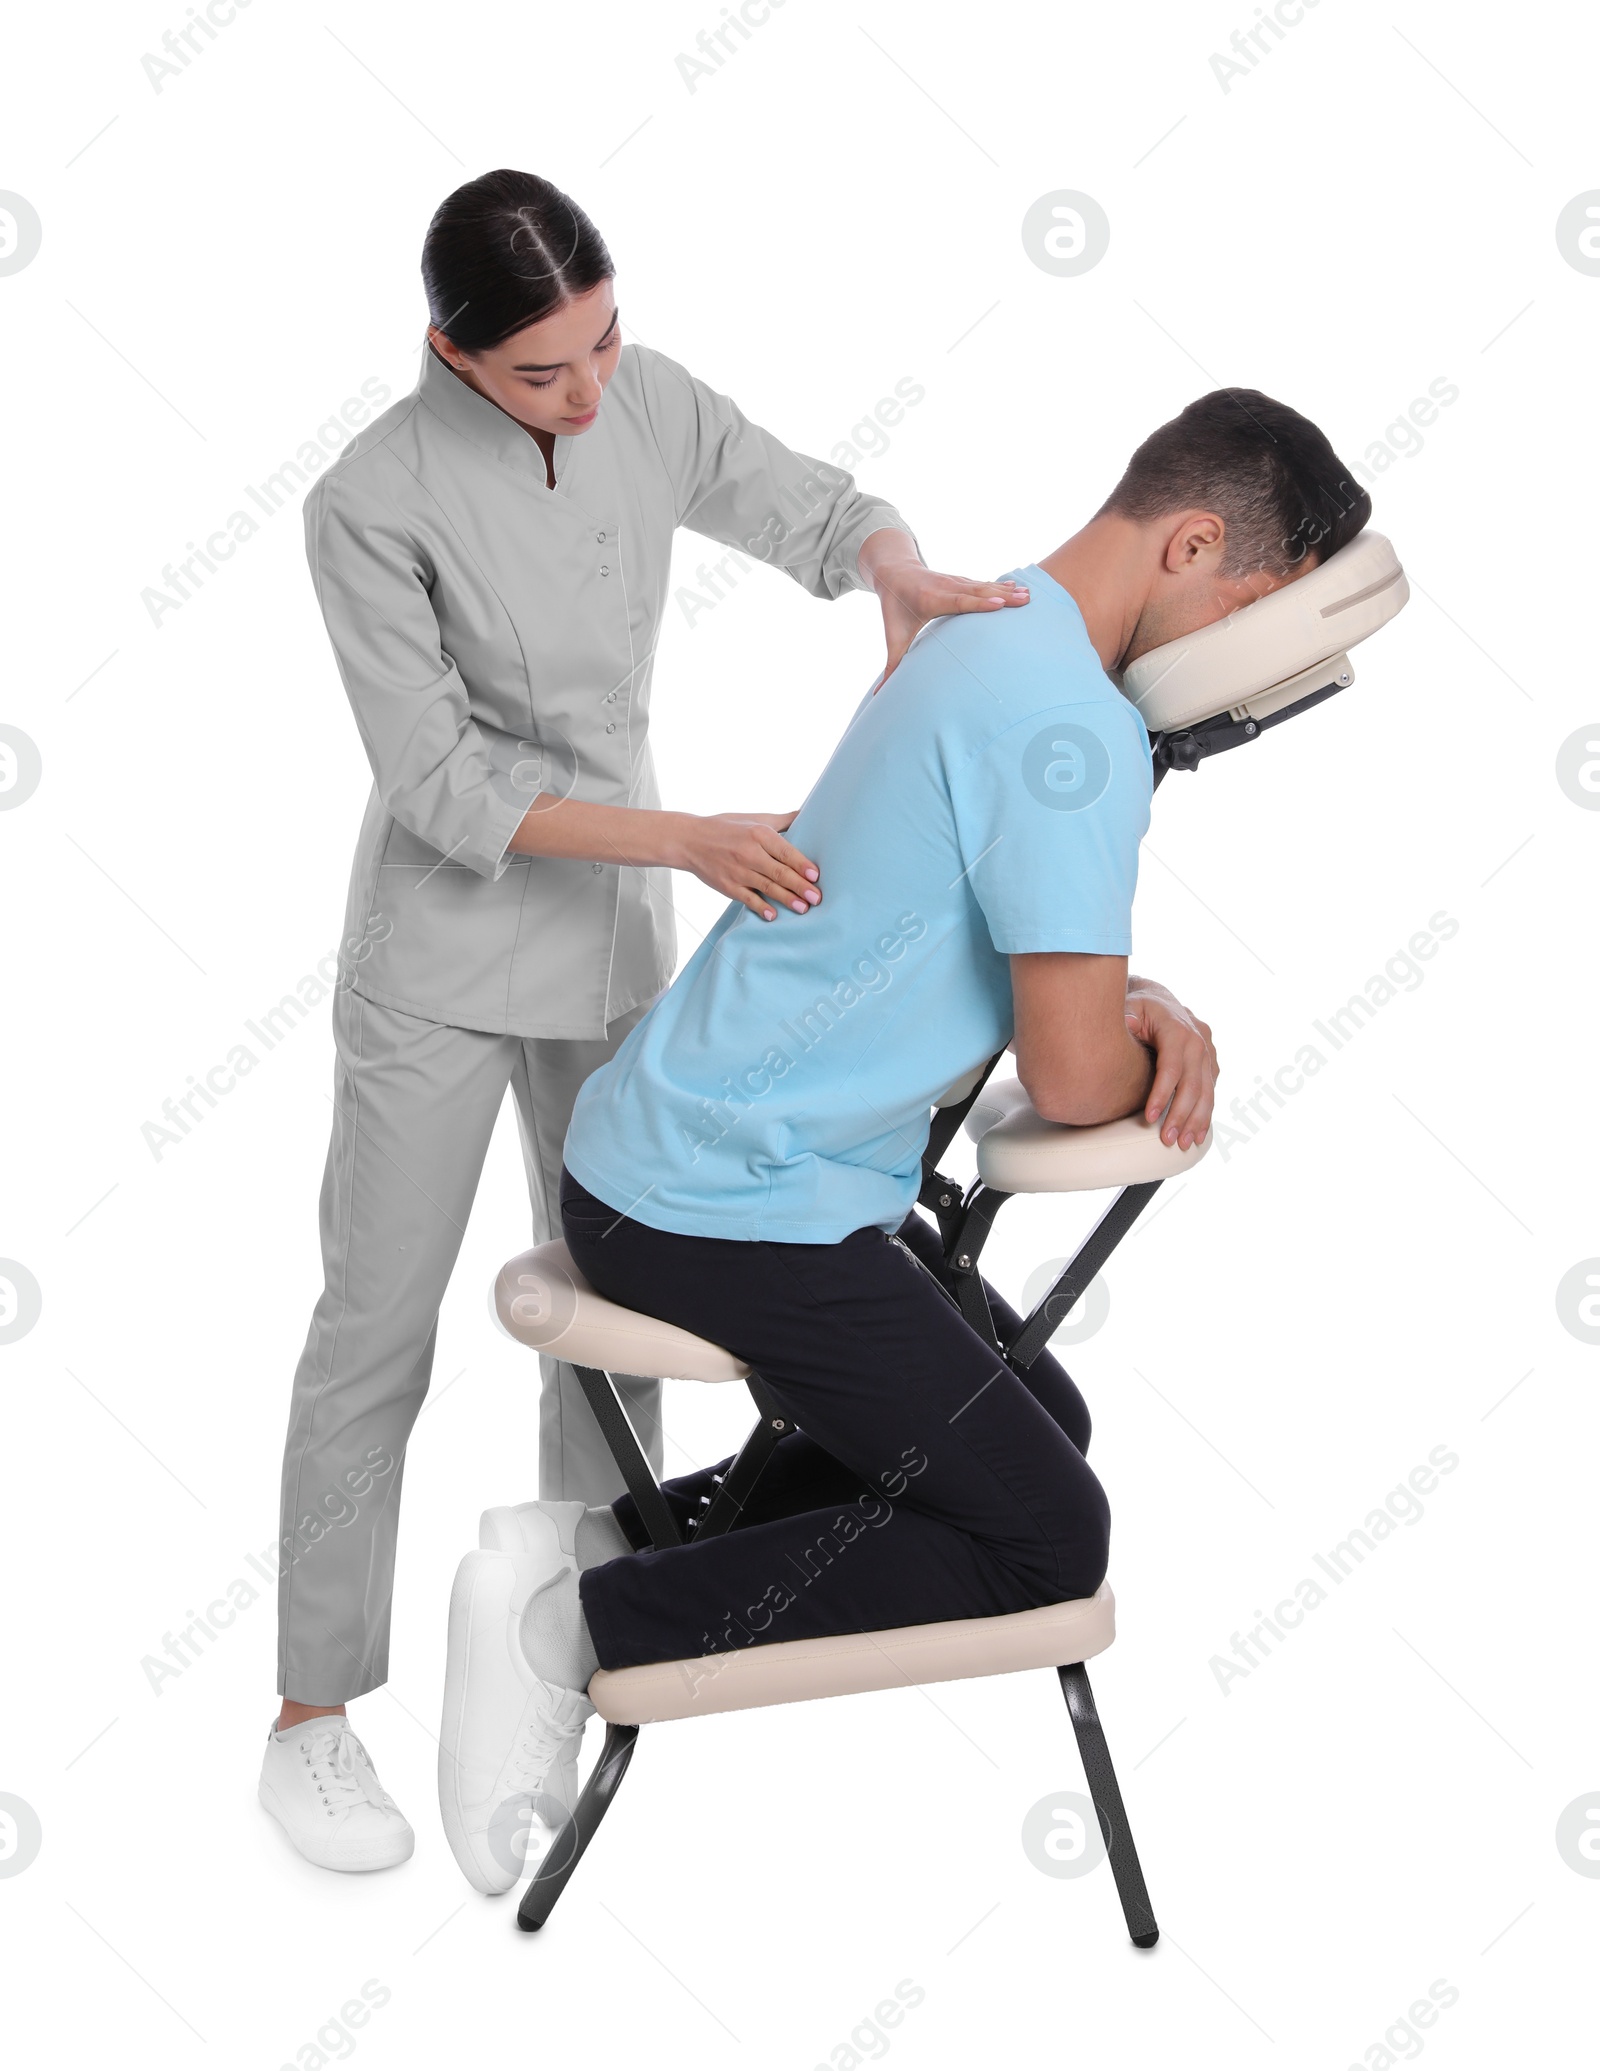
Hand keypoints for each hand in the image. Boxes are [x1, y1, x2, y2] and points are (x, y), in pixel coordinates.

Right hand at [669, 812, 821, 921]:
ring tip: (803, 908)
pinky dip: (761, 908)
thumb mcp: (754, 818)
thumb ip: (782, 820)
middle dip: (800, 886)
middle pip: (779, 872)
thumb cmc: (726, 827)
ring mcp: (737, 871)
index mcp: (758, 834)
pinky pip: (748, 899)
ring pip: (767, 887)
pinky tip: (774, 915)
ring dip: (786, 899)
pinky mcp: (728, 886)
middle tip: (817, 897)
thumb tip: (808, 813)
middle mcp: (749, 853)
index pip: (785, 852)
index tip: (816, 875)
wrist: (689, 840)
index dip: (801, 864)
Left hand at [857, 531, 1029, 684]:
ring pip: (984, 586)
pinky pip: (984, 584)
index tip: (999, 603)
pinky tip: (1019, 588)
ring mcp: (956, 582)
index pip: (958, 601)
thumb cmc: (894, 608)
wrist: (893, 571)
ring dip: (1007, 591)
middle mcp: (946, 587)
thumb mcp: (892, 636)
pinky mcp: (961, 581)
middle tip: (1025, 600)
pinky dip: (1002, 586)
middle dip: (1002, 596)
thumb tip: (879, 696)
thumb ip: (891, 665)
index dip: (979, 602)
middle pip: (978, 592)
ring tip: (1029, 596)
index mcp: (930, 599)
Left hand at [1123, 982, 1218, 1149]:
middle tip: (1167, 1140)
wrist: (1159, 1000)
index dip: (1162, 1093)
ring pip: (1207, 1091)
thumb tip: (1126, 1027)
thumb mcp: (1129, 1008)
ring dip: (1196, 1121)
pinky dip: (1205, 1114)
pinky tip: (1198, 1135)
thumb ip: (1126, 1019)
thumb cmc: (1137, 1008)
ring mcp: (1207, 1052)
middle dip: (1180, 1115)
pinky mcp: (1210, 1063)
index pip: (1171, 1066)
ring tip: (1183, 1144)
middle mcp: (1197, 1040)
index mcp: (1177, 1029)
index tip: (1148, 1117)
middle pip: (1192, 1084)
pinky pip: (1211, 1091)